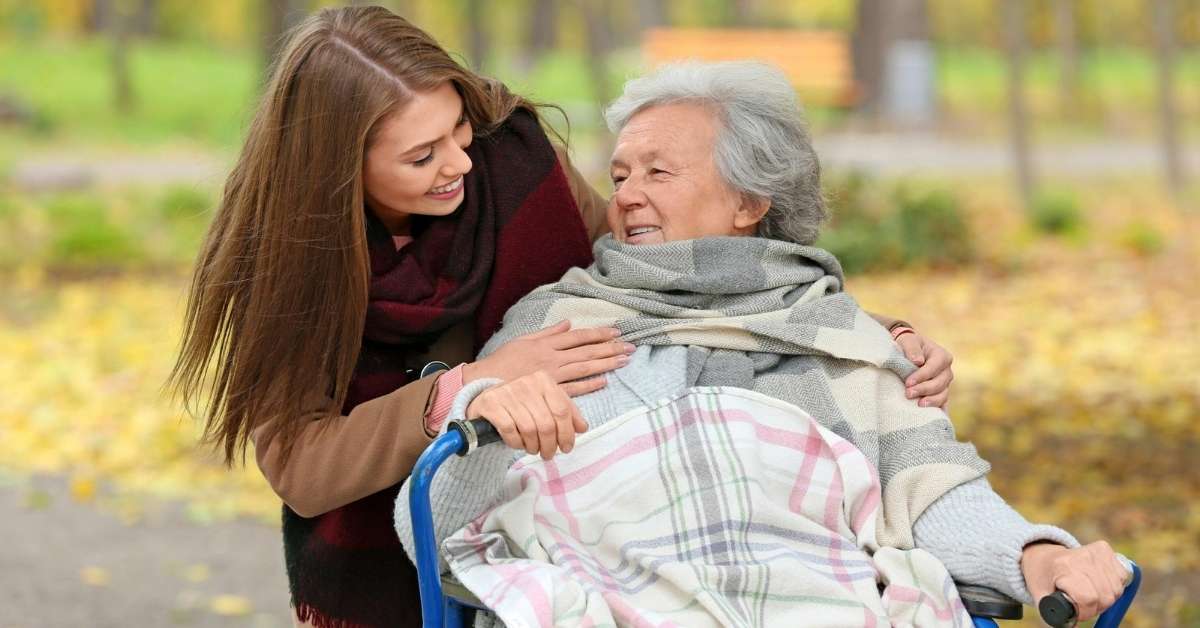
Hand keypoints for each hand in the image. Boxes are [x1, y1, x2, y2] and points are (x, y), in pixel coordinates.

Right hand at [464, 321, 632, 396]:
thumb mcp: (523, 340)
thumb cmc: (501, 362)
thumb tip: (568, 323)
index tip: (615, 333)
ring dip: (605, 363)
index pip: (577, 336)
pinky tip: (604, 381)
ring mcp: (551, 376)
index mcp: (545, 344)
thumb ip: (547, 332)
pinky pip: (572, 388)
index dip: (598, 334)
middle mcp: (551, 358)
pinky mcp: (547, 392)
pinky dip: (589, 385)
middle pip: (586, 351)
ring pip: (583, 367)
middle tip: (629, 347)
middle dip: (609, 348)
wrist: (483, 383)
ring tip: (624, 361)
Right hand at [466, 371, 587, 459]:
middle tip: (548, 454)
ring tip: (533, 449)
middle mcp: (526, 382)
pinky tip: (518, 444)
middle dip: (550, 445)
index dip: (567, 433)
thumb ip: (565, 412)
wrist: (487, 400)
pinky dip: (516, 443)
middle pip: (547, 423)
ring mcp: (507, 392)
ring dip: (533, 446)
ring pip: (529, 429)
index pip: (562, 410)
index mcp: (543, 380)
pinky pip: (510, 431)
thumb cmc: (522, 404)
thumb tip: (582, 428)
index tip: (566, 447)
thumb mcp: (546, 404)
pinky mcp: (490, 403)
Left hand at [896, 330, 953, 408]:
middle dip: (924, 389)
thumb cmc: (908, 344)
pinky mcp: (940, 393)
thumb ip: (912, 349)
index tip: (908, 382)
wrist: (908, 351)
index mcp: (942, 356)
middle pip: (940, 383)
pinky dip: (938, 410)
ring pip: (943, 395)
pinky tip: (932, 416)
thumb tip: (918, 362)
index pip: (934, 368)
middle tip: (908, 394)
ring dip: (932, 401)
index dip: (922, 376)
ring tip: (919, 405)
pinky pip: (942, 403)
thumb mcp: (909, 341)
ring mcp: (944, 383)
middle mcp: (946, 371)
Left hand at [1021, 541, 1128, 621]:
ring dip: (1106, 599)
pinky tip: (1099, 583)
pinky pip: (1122, 577)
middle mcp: (1081, 556)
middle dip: (1096, 608)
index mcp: (1063, 566)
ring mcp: (1095, 551)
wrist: (1044, 555)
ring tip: (1090, 594)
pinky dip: (1114, 586)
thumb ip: (1054, 615)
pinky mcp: (1105, 548)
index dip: (1085, 612)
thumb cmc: (1042, 578)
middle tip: (1083, 605)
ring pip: (1116, 590)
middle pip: (1105, 596)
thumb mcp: (1041, 597)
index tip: (1076, 612)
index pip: (1088, 597)